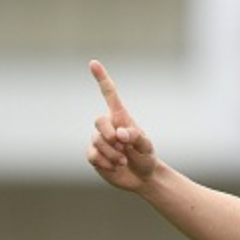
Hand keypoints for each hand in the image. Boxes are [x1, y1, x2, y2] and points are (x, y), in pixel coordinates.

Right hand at [86, 60, 157, 190]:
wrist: (142, 176)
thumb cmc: (146, 157)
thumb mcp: (147, 147)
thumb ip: (136, 137)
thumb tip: (120, 132)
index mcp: (121, 117)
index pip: (109, 95)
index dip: (101, 78)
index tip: (93, 63)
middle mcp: (108, 126)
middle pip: (98, 121)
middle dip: (109, 134)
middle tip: (123, 145)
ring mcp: (98, 140)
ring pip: (97, 142)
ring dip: (112, 153)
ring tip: (124, 160)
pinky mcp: (93, 154)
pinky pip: (92, 155)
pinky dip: (106, 162)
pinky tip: (115, 166)